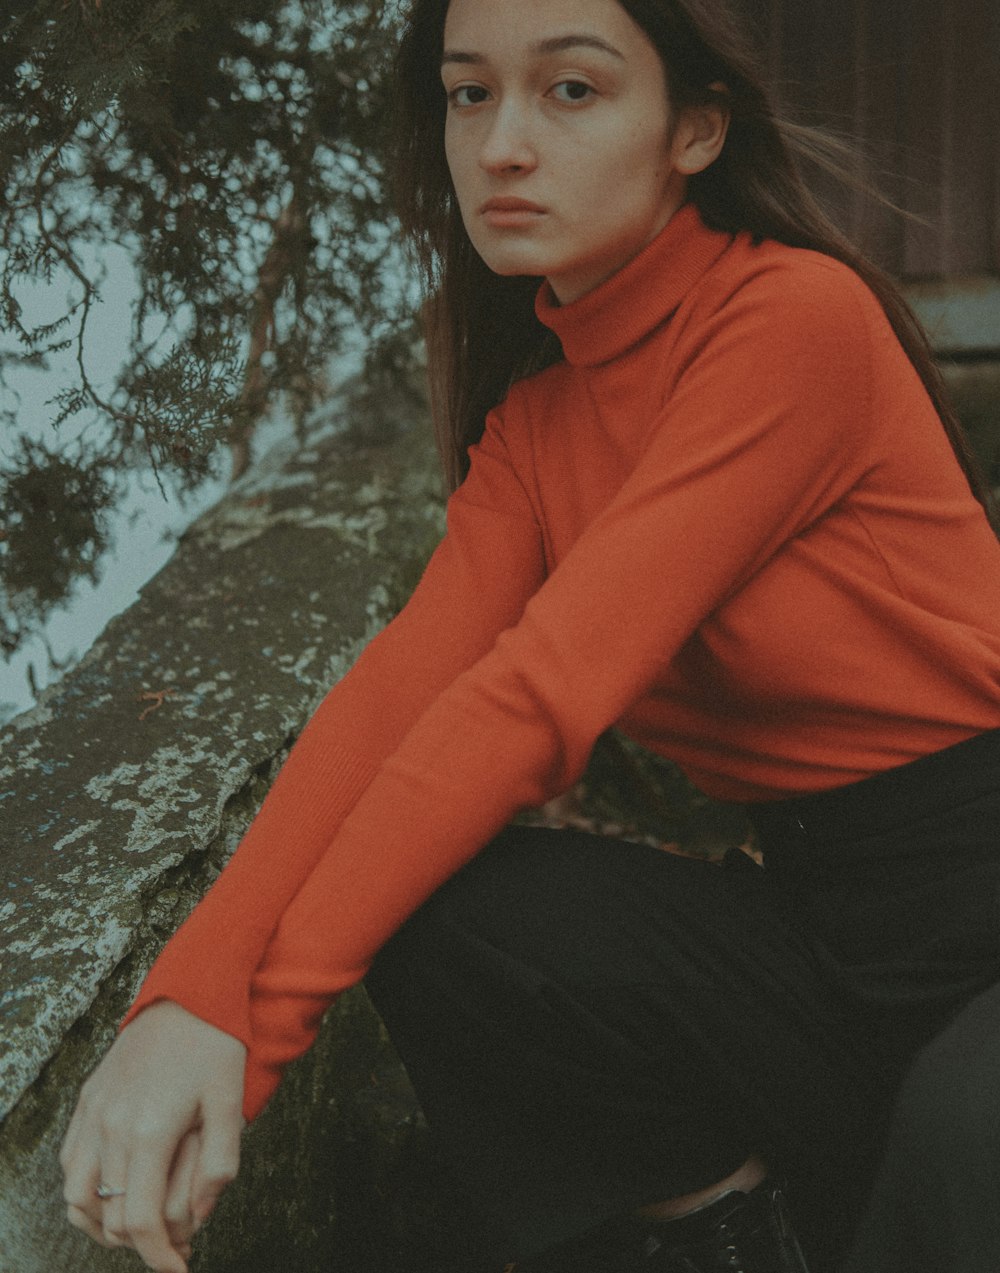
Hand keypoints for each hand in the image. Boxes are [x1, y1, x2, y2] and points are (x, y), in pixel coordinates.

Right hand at [60, 1001, 245, 1272]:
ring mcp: (93, 1114)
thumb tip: (200, 1215)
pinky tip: (113, 1192)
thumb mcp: (230, 1104)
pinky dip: (84, 1192)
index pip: (139, 1221)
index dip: (159, 1255)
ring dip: (104, 1225)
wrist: (189, 992)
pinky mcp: (87, 1101)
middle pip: (109, 1218)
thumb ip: (218, 1166)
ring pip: (78, 1199)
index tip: (178, 1268)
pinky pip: (70, 1164)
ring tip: (139, 1227)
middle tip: (174, 1242)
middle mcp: (112, 1127)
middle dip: (141, 1242)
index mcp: (150, 1132)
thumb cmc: (215, 1045)